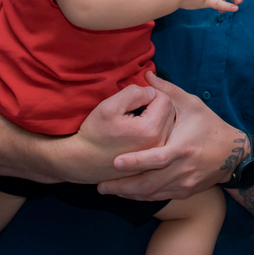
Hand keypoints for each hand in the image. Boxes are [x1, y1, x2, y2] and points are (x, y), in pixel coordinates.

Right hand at [49, 83, 174, 183]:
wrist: (83, 162)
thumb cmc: (94, 133)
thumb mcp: (110, 106)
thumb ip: (134, 93)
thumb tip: (151, 91)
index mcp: (151, 129)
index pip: (165, 99)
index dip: (150, 92)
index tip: (133, 99)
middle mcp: (159, 144)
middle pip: (170, 112)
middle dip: (155, 104)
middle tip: (134, 107)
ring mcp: (157, 156)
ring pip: (168, 125)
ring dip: (156, 117)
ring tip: (136, 119)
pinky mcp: (152, 162)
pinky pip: (162, 138)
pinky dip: (154, 130)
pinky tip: (137, 132)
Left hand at [98, 72, 241, 200]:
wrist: (233, 155)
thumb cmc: (210, 126)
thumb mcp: (192, 105)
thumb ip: (168, 91)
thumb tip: (147, 75)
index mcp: (183, 148)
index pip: (156, 158)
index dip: (136, 162)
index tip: (115, 162)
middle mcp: (182, 169)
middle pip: (149, 184)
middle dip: (123, 186)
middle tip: (100, 185)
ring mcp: (184, 184)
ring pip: (152, 194)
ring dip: (129, 194)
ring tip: (108, 190)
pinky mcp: (185, 192)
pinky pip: (159, 198)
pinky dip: (142, 197)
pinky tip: (127, 193)